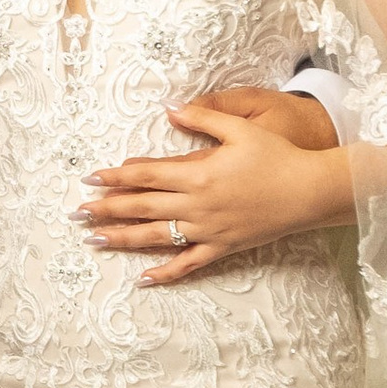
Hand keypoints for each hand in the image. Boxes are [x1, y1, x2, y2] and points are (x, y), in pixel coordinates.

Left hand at [82, 95, 351, 283]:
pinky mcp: (223, 247)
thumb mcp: (240, 128)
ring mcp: (208, 230)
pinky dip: (165, 272)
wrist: (309, 191)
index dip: (116, 176)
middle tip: (77, 213)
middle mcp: (197, 204)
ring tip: (94, 241)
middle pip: (142, 207)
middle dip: (106, 209)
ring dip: (123, 239)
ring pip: (156, 237)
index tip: (90, 178)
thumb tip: (169, 108)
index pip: (146, 175)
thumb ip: (202, 118)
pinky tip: (143, 279)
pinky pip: (189, 264)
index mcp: (198, 173)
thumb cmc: (277, 156)